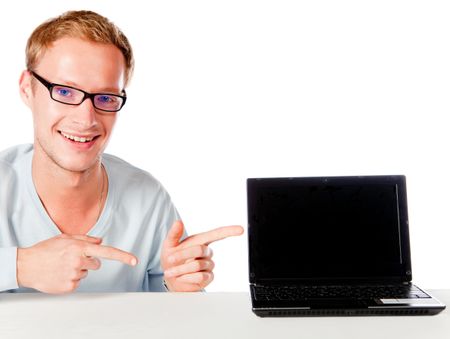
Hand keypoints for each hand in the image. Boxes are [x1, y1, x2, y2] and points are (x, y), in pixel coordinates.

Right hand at [17, 234, 137, 293]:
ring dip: (77, 270)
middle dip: (88, 261)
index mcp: (80, 247)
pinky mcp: (69, 287)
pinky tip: (59, 274)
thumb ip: (85, 239)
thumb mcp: (65, 238)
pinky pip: (78, 282)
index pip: (107, 252)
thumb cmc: (46, 250)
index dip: (122, 256)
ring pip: (86, 273)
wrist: (26, 265)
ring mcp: (74, 275)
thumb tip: (101, 241)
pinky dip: (70, 279)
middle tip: (71, 259)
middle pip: (96, 264)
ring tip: (62, 266)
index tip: (134, 261)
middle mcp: (79, 261)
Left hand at [161, 220, 243, 291]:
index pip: (217, 234)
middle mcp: (206, 252)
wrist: (170, 280)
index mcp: (200, 241)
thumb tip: (178, 222)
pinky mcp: (208, 278)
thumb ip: (173, 234)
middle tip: (170, 259)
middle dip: (182, 255)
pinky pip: (199, 277)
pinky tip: (182, 278)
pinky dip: (186, 278)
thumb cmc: (171, 261)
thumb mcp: (168, 245)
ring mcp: (208, 265)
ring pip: (197, 265)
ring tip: (172, 271)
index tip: (240, 229)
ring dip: (181, 269)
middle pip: (200, 249)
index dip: (229, 231)